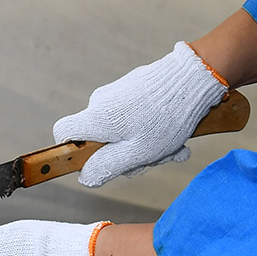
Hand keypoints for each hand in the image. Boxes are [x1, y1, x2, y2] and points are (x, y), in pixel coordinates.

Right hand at [54, 42, 227, 186]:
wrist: (193, 79)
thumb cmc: (165, 119)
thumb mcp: (136, 154)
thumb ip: (107, 167)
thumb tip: (85, 177)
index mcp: (95, 118)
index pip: (63, 133)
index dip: (73, 151)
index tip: (94, 161)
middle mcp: (101, 102)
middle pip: (99, 137)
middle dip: (123, 154)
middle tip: (150, 158)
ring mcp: (118, 93)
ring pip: (121, 129)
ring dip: (144, 144)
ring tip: (171, 146)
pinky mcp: (135, 88)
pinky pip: (136, 117)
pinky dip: (153, 129)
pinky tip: (175, 134)